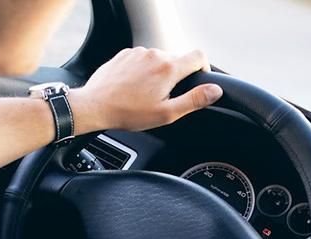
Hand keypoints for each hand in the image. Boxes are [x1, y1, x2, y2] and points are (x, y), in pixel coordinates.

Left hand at [71, 47, 222, 132]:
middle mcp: (155, 54)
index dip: (203, 68)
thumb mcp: (166, 113)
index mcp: (169, 68)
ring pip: (158, 59)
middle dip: (176, 77)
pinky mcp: (125, 54)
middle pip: (177, 60)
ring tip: (146, 94)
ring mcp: (138, 52)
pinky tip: (133, 87)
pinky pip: (141, 59)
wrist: (95, 106)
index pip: (199, 56)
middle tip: (164, 98)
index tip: (198, 80)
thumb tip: (215, 91)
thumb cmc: (129, 113)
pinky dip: (143, 71)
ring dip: (158, 74)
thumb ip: (194, 100)